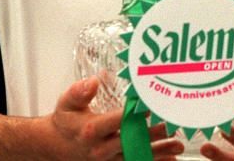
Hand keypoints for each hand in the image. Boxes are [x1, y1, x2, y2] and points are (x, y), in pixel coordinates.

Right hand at [47, 77, 183, 159]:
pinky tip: (172, 159)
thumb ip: (79, 92)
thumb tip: (94, 80)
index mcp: (91, 130)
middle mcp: (101, 147)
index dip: (133, 114)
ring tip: (179, 145)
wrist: (54, 147)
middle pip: (131, 141)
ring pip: (137, 156)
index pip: (116, 121)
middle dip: (153, 134)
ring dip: (160, 151)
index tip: (150, 107)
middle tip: (173, 125)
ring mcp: (108, 160)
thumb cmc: (65, 122)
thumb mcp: (66, 104)